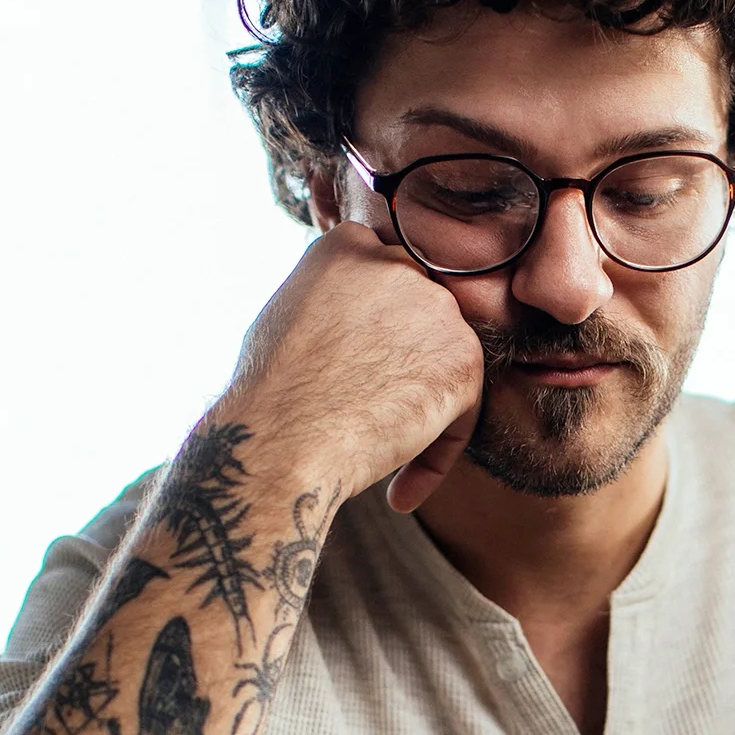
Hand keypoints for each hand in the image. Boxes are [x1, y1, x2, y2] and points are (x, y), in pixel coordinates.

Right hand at [220, 219, 483, 510]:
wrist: (284, 440)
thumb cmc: (269, 395)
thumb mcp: (289, 315)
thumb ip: (332, 301)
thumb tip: (352, 318)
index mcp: (347, 245)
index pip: (383, 277)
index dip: (376, 330)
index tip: (359, 370)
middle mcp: (398, 265)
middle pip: (419, 316)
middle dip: (403, 365)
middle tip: (372, 415)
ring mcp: (437, 310)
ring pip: (443, 362)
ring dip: (421, 410)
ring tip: (380, 456)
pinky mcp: (465, 360)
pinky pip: (462, 410)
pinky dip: (435, 453)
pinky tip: (401, 489)